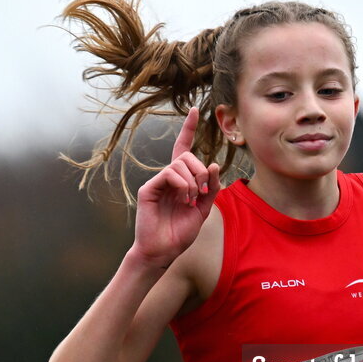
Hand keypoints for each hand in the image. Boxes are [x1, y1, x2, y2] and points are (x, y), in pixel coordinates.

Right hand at [130, 107, 219, 267]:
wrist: (163, 251)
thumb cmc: (180, 233)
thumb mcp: (203, 210)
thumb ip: (211, 189)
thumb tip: (214, 165)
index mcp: (181, 180)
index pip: (183, 148)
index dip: (189, 129)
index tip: (195, 110)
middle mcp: (168, 177)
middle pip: (187, 156)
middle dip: (202, 171)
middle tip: (203, 192)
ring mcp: (158, 182)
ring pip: (180, 163)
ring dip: (193, 181)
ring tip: (191, 200)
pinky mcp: (149, 188)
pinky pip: (170, 173)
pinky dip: (182, 184)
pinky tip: (183, 198)